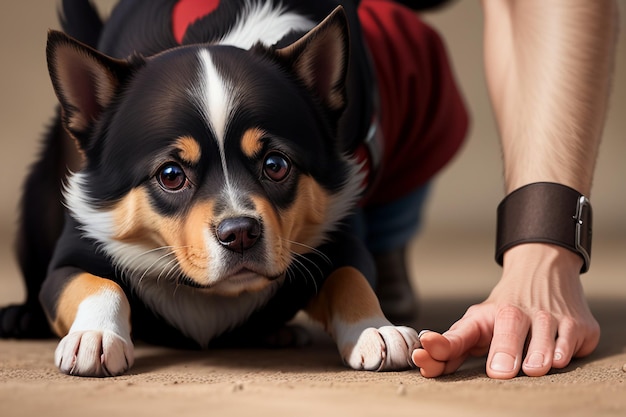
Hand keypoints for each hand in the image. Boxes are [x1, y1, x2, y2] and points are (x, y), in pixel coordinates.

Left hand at [412, 243, 599, 378]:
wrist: (544, 268)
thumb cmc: (506, 310)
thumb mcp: (477, 324)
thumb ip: (455, 346)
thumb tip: (426, 364)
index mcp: (484, 317)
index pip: (461, 333)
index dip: (443, 343)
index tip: (426, 346)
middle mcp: (515, 313)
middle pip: (508, 327)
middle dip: (504, 349)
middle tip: (500, 371)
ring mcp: (548, 316)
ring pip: (544, 337)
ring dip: (538, 354)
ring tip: (532, 368)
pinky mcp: (576, 324)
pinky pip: (571, 340)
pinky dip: (564, 350)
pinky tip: (556, 358)